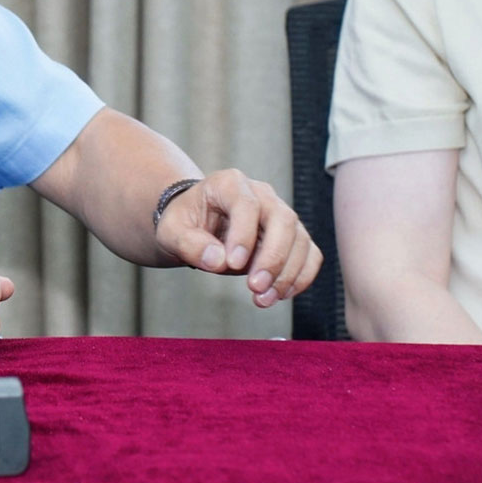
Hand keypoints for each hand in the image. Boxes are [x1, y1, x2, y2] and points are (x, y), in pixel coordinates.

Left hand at [155, 169, 323, 307]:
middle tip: (254, 287)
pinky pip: (310, 254)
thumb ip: (189, 244)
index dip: (243, 234)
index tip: (233, 263)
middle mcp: (262, 194)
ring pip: (300, 239)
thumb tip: (218, 260)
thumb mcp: (171, 231)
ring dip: (287, 274)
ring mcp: (281, 214)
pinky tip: (280, 295)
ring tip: (263, 299)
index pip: (246, 204)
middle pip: (282, 220)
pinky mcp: (292, 236)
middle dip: (273, 258)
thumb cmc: (184, 223)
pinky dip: (301, 277)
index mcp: (230, 184)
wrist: (197, 226)